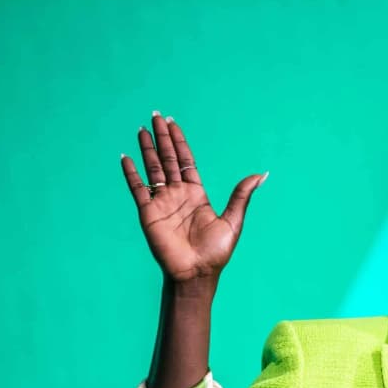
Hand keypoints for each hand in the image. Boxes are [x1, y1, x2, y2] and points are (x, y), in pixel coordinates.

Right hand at [120, 111, 267, 283]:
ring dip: (147, 149)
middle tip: (155, 115)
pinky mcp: (148, 213)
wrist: (197, 273)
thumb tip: (262, 174)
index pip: (186, 161)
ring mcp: (162, 203)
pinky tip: (126, 157)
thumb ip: (242, 195)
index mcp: (196, 194)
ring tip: (141, 129)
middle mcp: (177, 195)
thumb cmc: (216, 252)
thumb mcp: (233, 220)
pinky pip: (138, 189)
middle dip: (162, 137)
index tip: (173, 123)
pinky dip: (131, 173)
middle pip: (168, 159)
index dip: (179, 142)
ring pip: (153, 169)